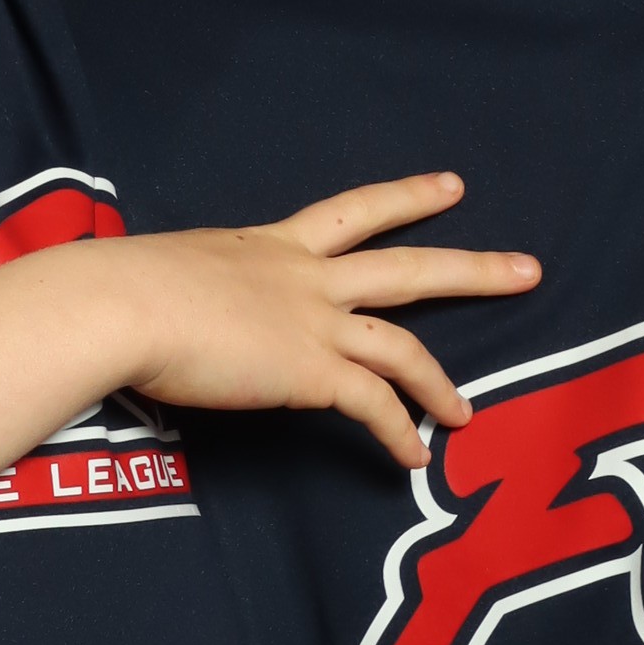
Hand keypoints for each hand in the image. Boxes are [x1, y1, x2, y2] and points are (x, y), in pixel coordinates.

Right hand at [108, 172, 538, 474]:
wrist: (118, 305)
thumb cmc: (116, 289)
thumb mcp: (166, 271)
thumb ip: (190, 287)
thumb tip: (168, 308)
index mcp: (269, 245)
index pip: (351, 213)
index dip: (406, 198)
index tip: (450, 186)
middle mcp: (303, 277)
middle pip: (408, 266)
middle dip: (473, 268)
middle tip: (527, 269)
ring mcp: (312, 322)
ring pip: (404, 343)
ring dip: (441, 383)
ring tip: (467, 414)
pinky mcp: (309, 370)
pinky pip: (373, 405)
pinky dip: (398, 433)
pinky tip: (414, 458)